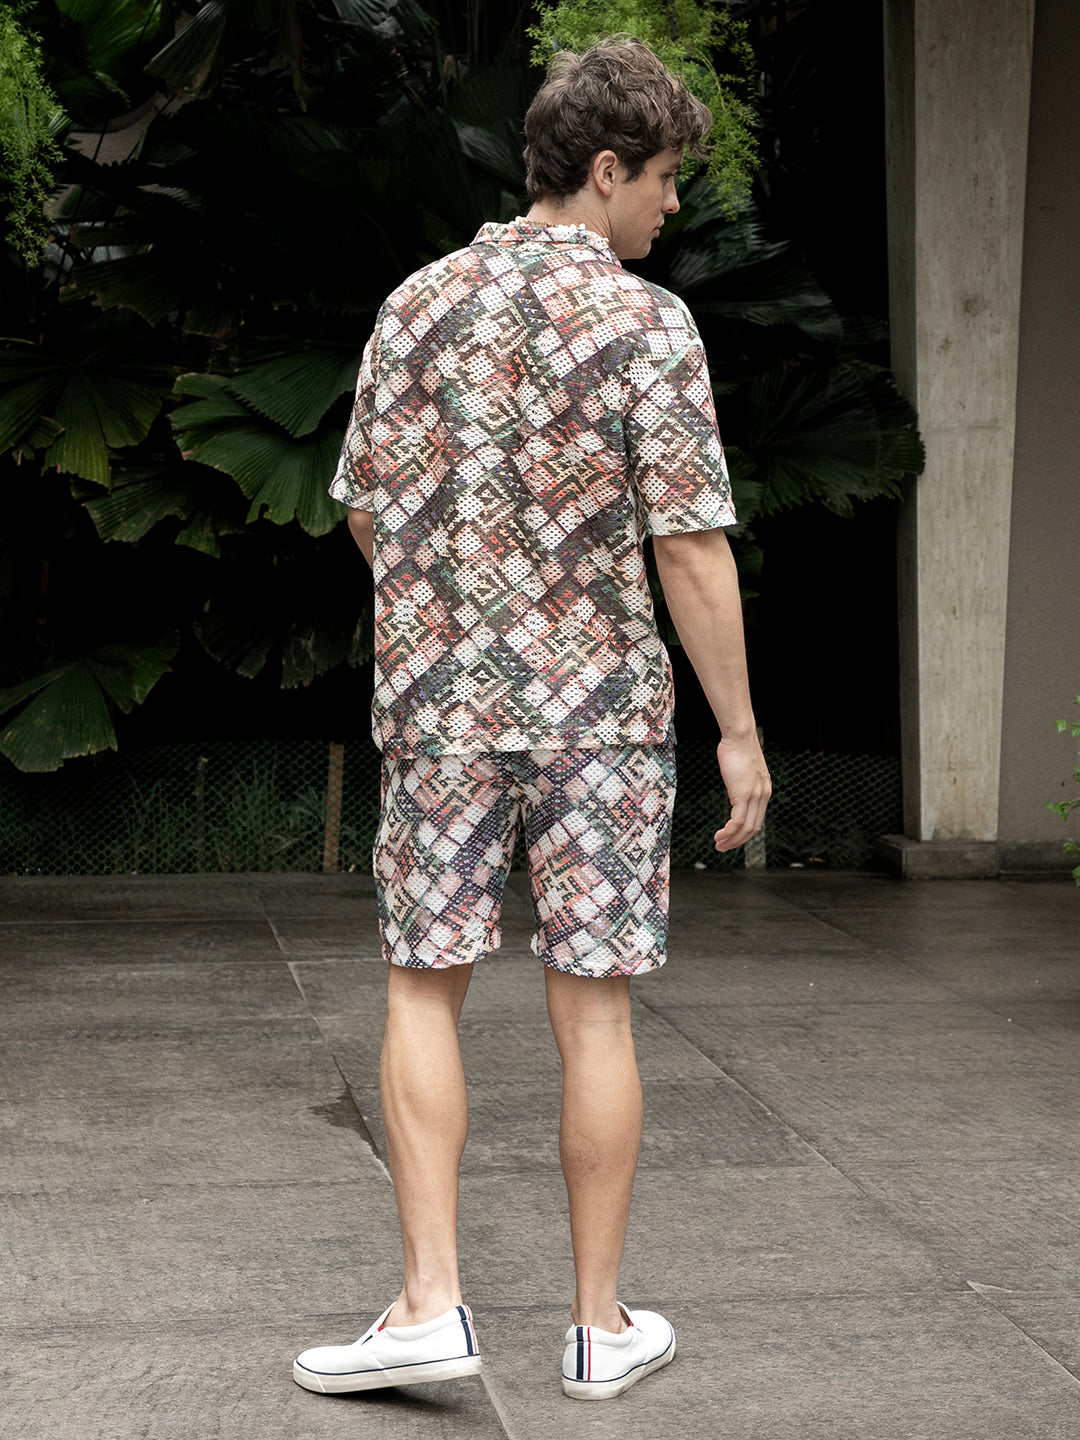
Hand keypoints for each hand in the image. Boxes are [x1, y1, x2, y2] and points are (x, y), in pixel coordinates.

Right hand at [713, 733, 770, 851]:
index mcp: (764, 791)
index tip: (731, 838)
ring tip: (718, 845)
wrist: (740, 736)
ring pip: (746, 829)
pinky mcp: (744, 795)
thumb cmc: (737, 748)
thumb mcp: (742, 768)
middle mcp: (763, 796)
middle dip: (738, 842)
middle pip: (753, 828)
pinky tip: (719, 836)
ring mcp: (755, 796)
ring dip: (732, 841)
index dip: (744, 833)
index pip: (757, 819)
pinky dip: (728, 832)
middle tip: (723, 848)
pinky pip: (737, 821)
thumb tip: (735, 783)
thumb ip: (742, 780)